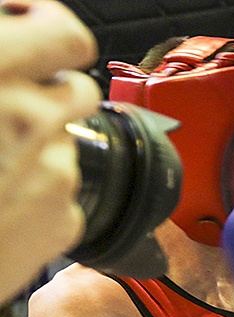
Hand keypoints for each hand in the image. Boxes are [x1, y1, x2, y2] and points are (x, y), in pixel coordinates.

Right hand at [0, 0, 100, 302]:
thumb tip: (5, 29)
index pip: (65, 33)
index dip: (51, 32)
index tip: (34, 36)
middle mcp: (31, 117)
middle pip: (75, 88)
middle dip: (48, 91)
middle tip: (7, 107)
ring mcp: (55, 172)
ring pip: (65, 142)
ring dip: (36, 146)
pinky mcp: (66, 219)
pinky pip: (63, 194)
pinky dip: (37, 196)